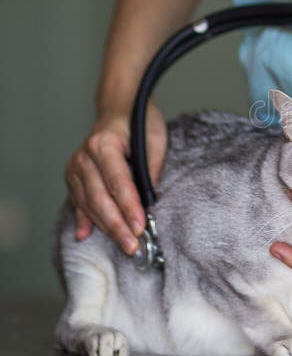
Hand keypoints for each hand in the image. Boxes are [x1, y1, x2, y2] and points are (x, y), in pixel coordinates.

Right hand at [64, 104, 166, 254]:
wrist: (117, 110)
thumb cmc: (139, 122)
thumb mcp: (155, 139)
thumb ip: (151, 168)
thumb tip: (150, 200)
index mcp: (105, 144)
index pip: (118, 182)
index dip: (129, 207)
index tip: (141, 226)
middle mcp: (85, 156)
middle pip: (100, 198)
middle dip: (117, 225)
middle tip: (133, 245)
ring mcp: (76, 166)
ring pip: (89, 204)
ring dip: (105, 227)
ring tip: (124, 244)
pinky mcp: (73, 176)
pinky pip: (79, 202)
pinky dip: (84, 220)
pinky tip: (85, 236)